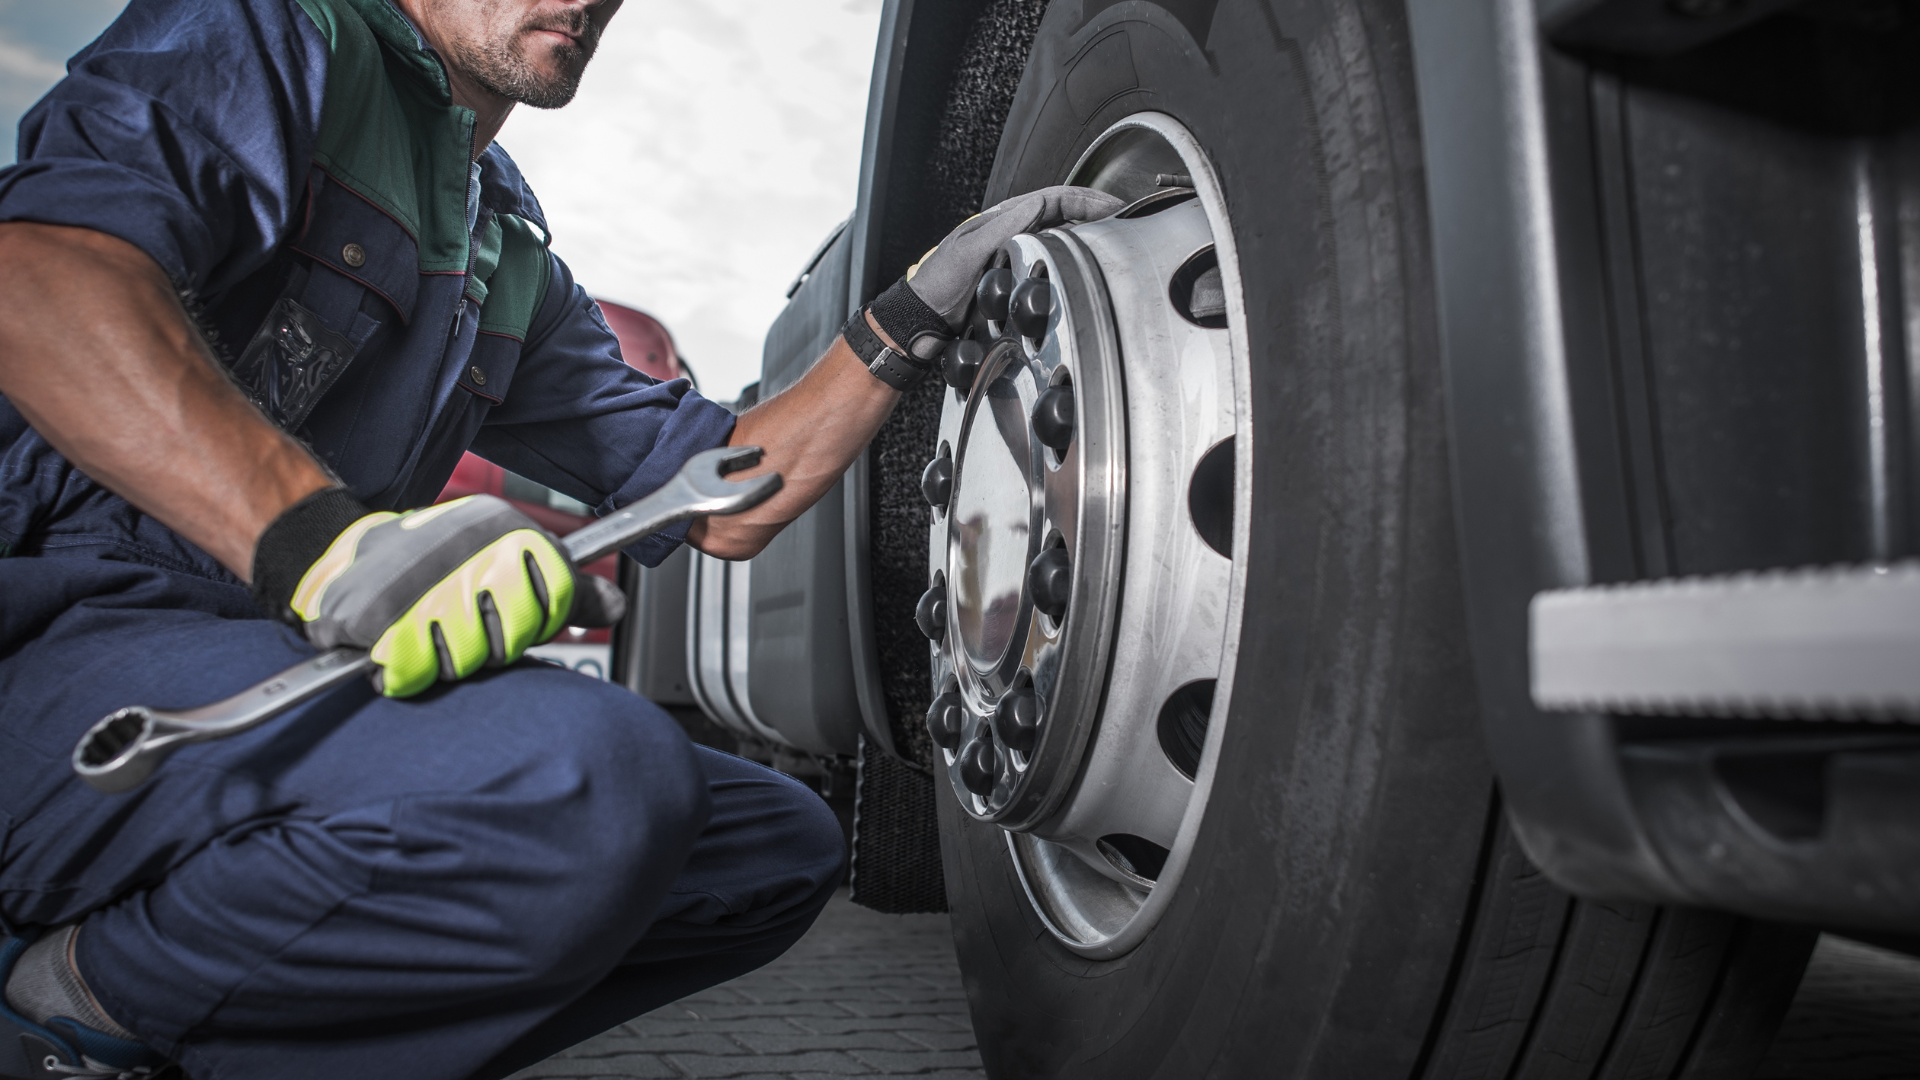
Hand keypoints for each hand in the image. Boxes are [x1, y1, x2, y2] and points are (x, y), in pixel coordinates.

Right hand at [290, 495, 623, 696]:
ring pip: (465, 660)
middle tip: (461, 623)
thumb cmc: (437, 565)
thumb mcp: (507, 561)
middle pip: (512, 638)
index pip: (557, 598)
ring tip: (427, 628)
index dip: (534, 621)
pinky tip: (399, 643)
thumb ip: (563, 591)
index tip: (509, 614)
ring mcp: (420, 581)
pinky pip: (413, 672)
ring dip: (445, 658)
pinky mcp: (374, 616)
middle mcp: (466, 548)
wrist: (348, 554)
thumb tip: (616, 607)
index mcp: (505, 529)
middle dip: (489, 645)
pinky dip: (404, 670)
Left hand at [906, 186, 1125, 330]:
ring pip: (1059, 237)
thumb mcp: (969, 251)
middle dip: (1093, 212)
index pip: (1052, 199)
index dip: (1084, 199)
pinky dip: (1072, 259)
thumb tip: (1038, 204)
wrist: (920, 320)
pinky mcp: (1014, 278)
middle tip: (1123, 219)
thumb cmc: (937, 285)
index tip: (1111, 206)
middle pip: (1061, 214)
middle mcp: (1010, 233)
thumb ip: (1003, 227)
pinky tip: (1085, 268)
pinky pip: (1050, 262)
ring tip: (1113, 238)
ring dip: (1087, 233)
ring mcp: (1013, 255)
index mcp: (1000, 220)